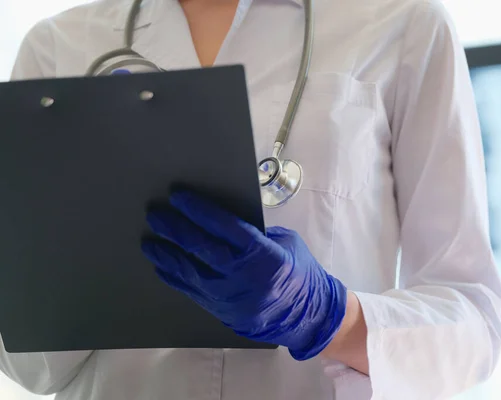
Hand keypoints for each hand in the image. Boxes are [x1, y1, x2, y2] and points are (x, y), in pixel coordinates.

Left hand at [141, 190, 346, 360]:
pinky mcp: (222, 311)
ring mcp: (230, 297)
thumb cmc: (301, 273)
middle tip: (155, 214)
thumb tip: (224, 221)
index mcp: (263, 254)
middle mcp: (242, 276)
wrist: (308, 317)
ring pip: (190, 272)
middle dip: (176, 229)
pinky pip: (192, 292)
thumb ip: (256, 233)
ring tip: (150, 241)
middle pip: (201, 247)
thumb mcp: (285, 244)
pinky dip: (175, 277)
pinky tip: (161, 267)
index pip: (224, 226)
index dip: (199, 210)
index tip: (178, 196)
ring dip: (167, 255)